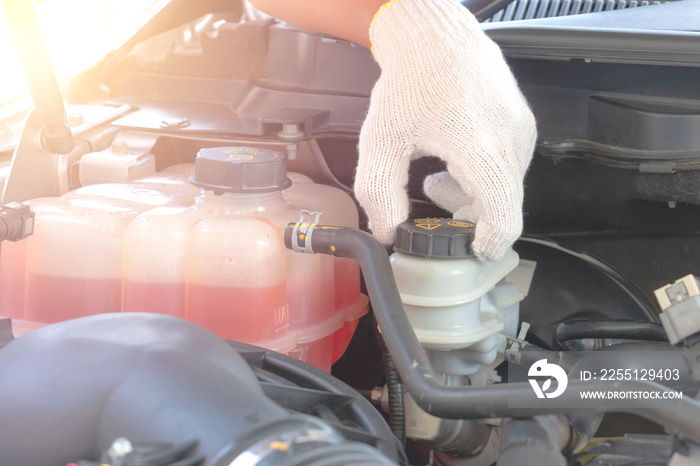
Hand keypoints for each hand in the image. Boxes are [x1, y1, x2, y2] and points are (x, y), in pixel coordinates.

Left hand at [354, 0, 535, 261]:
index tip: (471, 252)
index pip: (503, 215)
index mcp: (479, 147)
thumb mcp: (380, 141)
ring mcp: (522, 127)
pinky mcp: (522, 120)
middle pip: (502, 204)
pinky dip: (482, 174)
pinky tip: (451, 159)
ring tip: (435, 178)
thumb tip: (388, 232)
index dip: (490, 244)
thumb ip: (380, 193)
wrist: (434, 34)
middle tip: (432, 200)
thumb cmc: (408, 81)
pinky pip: (509, 164)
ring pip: (506, 185)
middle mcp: (510, 138)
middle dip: (467, 215)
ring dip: (471, 194)